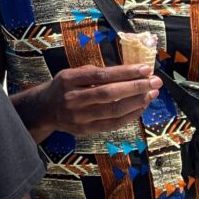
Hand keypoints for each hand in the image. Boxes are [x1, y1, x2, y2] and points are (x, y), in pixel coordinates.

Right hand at [32, 64, 161, 136]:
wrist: (44, 110)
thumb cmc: (63, 88)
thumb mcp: (71, 73)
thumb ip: (93, 73)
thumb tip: (127, 72)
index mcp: (69, 79)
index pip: (101, 75)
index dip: (125, 72)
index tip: (145, 68)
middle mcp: (73, 99)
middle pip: (109, 94)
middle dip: (136, 87)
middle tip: (155, 81)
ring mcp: (79, 117)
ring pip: (113, 111)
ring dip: (137, 102)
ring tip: (151, 94)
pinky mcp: (86, 130)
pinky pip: (113, 124)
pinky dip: (130, 116)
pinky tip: (141, 108)